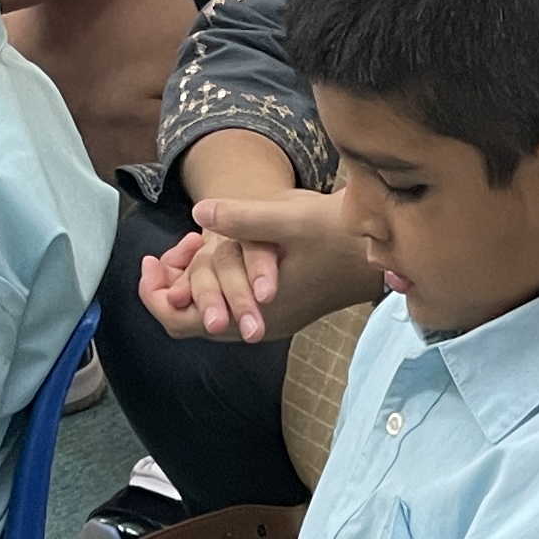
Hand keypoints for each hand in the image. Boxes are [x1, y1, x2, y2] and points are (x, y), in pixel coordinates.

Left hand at [140, 190, 363, 342]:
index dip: (154, 294)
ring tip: (189, 245)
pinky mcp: (280, 310)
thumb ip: (242, 218)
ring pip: (210, 315)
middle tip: (165, 251)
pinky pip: (230, 308)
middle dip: (170, 287)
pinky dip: (213, 284)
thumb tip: (199, 212)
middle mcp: (259, 325)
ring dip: (192, 284)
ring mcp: (270, 320)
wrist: (388, 252)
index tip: (150, 259)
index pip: (181, 322)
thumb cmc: (341, 235)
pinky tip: (216, 249)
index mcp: (254, 312)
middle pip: (190, 323)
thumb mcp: (289, 219)